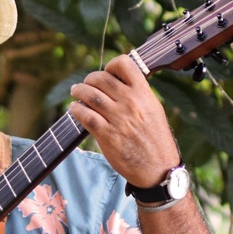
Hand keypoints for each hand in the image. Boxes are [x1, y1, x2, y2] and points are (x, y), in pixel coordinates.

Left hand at [68, 55, 181, 187]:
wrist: (158, 168)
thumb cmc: (155, 139)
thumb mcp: (154, 110)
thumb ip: (138, 95)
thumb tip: (118, 82)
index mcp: (144, 94)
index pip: (125, 64)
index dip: (111, 65)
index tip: (106, 72)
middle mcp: (131, 103)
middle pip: (101, 79)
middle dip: (89, 79)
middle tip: (84, 84)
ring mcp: (118, 119)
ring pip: (90, 95)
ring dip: (79, 91)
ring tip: (75, 92)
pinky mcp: (107, 135)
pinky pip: (86, 116)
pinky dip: (76, 110)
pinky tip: (74, 109)